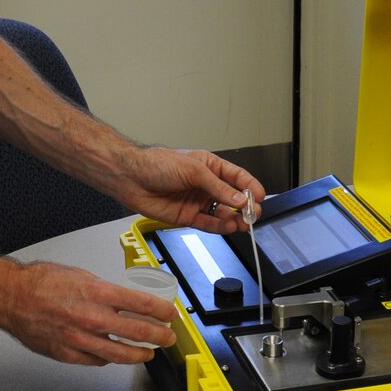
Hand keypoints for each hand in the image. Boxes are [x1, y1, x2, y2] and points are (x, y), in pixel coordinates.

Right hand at [0, 261, 178, 366]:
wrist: (11, 297)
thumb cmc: (40, 282)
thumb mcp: (80, 275)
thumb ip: (104, 291)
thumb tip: (122, 301)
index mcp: (98, 293)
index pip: (143, 305)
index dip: (163, 312)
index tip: (171, 315)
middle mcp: (92, 318)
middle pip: (139, 333)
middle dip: (160, 336)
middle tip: (168, 337)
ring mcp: (81, 339)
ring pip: (121, 354)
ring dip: (140, 354)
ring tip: (148, 353)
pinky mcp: (68, 354)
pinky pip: (97, 360)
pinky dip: (109, 358)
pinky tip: (115, 355)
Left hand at [122, 149, 265, 234]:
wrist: (131, 178)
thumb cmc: (157, 164)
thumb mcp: (193, 170)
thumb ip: (218, 187)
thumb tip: (239, 199)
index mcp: (210, 167)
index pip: (237, 178)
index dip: (250, 187)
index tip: (259, 197)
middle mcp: (206, 185)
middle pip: (233, 198)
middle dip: (245, 207)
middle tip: (253, 214)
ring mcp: (197, 202)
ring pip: (223, 214)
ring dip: (234, 220)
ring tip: (243, 224)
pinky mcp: (188, 217)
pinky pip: (209, 224)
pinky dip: (220, 227)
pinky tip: (228, 226)